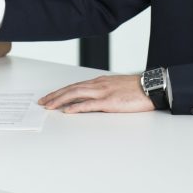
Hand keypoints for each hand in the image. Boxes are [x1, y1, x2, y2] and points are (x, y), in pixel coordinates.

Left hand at [38, 74, 154, 112]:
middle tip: (43, 102)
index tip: (50, 97)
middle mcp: (97, 85)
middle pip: (70, 89)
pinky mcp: (109, 102)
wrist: (150, 87)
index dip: (60, 92)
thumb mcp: (115, 88)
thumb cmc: (135, 89)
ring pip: (75, 94)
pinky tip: (67, 110)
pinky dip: (76, 107)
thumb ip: (103, 92)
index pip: (74, 86)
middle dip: (55, 96)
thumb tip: (92, 100)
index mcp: (98, 82)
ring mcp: (102, 93)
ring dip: (60, 100)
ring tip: (49, 106)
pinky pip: (89, 104)